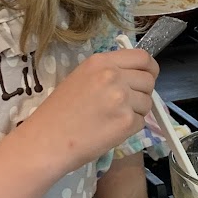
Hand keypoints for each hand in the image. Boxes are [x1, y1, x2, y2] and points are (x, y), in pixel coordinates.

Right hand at [21, 48, 157, 171]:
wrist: (47, 140)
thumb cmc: (59, 113)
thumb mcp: (81, 78)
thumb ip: (108, 73)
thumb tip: (133, 76)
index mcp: (101, 61)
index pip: (142, 57)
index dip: (149, 69)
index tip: (148, 77)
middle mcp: (114, 75)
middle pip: (149, 80)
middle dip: (142, 92)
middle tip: (125, 104)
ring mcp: (122, 98)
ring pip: (147, 102)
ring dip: (136, 111)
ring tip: (112, 119)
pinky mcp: (127, 121)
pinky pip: (141, 122)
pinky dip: (130, 128)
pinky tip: (110, 130)